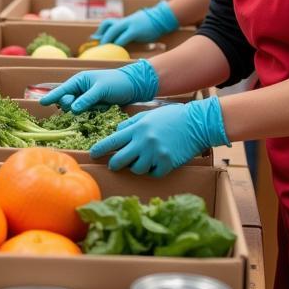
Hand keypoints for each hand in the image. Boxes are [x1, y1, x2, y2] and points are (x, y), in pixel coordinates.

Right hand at [38, 60, 158, 113]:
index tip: (41, 103)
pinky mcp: (94, 106)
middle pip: (67, 102)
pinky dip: (92, 114)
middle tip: (83, 106)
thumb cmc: (117, 82)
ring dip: (84, 111)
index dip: (52, 96)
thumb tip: (72, 109)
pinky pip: (87, 114)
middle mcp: (80, 89)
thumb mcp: (101, 89)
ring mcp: (87, 99)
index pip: (62, 90)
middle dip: (72, 106)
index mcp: (79, 81)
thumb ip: (87, 99)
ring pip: (77, 110)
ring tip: (100, 105)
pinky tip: (103, 108)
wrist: (135, 86)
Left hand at [89, 96, 227, 175]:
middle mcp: (144, 142)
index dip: (100, 149)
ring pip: (136, 170)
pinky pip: (154, 174)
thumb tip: (116, 132)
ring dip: (136, 167)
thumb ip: (130, 124)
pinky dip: (153, 171)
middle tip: (113, 165)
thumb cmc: (171, 117)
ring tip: (141, 161)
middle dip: (114, 164)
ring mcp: (155, 154)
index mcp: (137, 129)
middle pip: (119, 160)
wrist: (196, 123)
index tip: (92, 154)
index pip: (112, 141)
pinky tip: (156, 164)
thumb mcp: (147, 114)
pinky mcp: (167, 163)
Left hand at [93, 1, 178, 44]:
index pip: (108, 23)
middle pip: (109, 26)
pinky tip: (116, 48)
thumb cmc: (149, 23)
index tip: (95, 38)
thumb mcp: (136, 24)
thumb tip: (121, 38)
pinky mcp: (136, 30)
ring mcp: (130, 24)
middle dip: (102, 35)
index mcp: (124, 20)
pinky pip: (124, 37)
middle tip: (97, 44)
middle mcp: (125, 21)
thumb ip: (128, 29)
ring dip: (107, 39)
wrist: (161, 17)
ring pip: (114, 30)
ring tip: (104, 47)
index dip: (100, 30)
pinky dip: (118, 42)